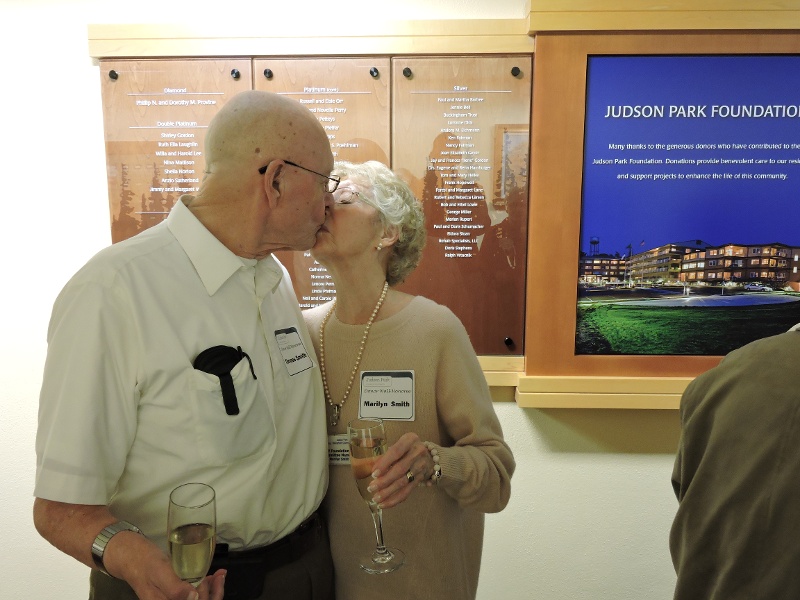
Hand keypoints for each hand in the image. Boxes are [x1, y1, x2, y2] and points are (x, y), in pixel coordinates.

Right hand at [106, 532, 223, 599]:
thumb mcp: (160, 571)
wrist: (131, 555)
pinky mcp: (176, 594)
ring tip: (219, 575)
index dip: (207, 597)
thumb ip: (174, 587)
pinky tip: (213, 576)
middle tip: (217, 576)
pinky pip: (193, 594)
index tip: (214, 581)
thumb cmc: (143, 562)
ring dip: (212, 590)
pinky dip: (206, 586)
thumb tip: (192, 597)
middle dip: (211, 593)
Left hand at [368, 432, 433, 508]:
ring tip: (376, 498)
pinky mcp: (421, 479)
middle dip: (384, 480)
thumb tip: (372, 470)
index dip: (384, 463)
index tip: (374, 473)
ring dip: (388, 492)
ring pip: (403, 482)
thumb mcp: (398, 446)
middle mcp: (418, 452)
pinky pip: (407, 491)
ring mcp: (421, 466)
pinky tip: (384, 504)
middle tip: (371, 488)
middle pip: (400, 469)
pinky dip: (395, 499)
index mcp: (410, 440)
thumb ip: (386, 456)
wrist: (429, 455)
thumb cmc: (406, 449)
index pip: (396, 452)